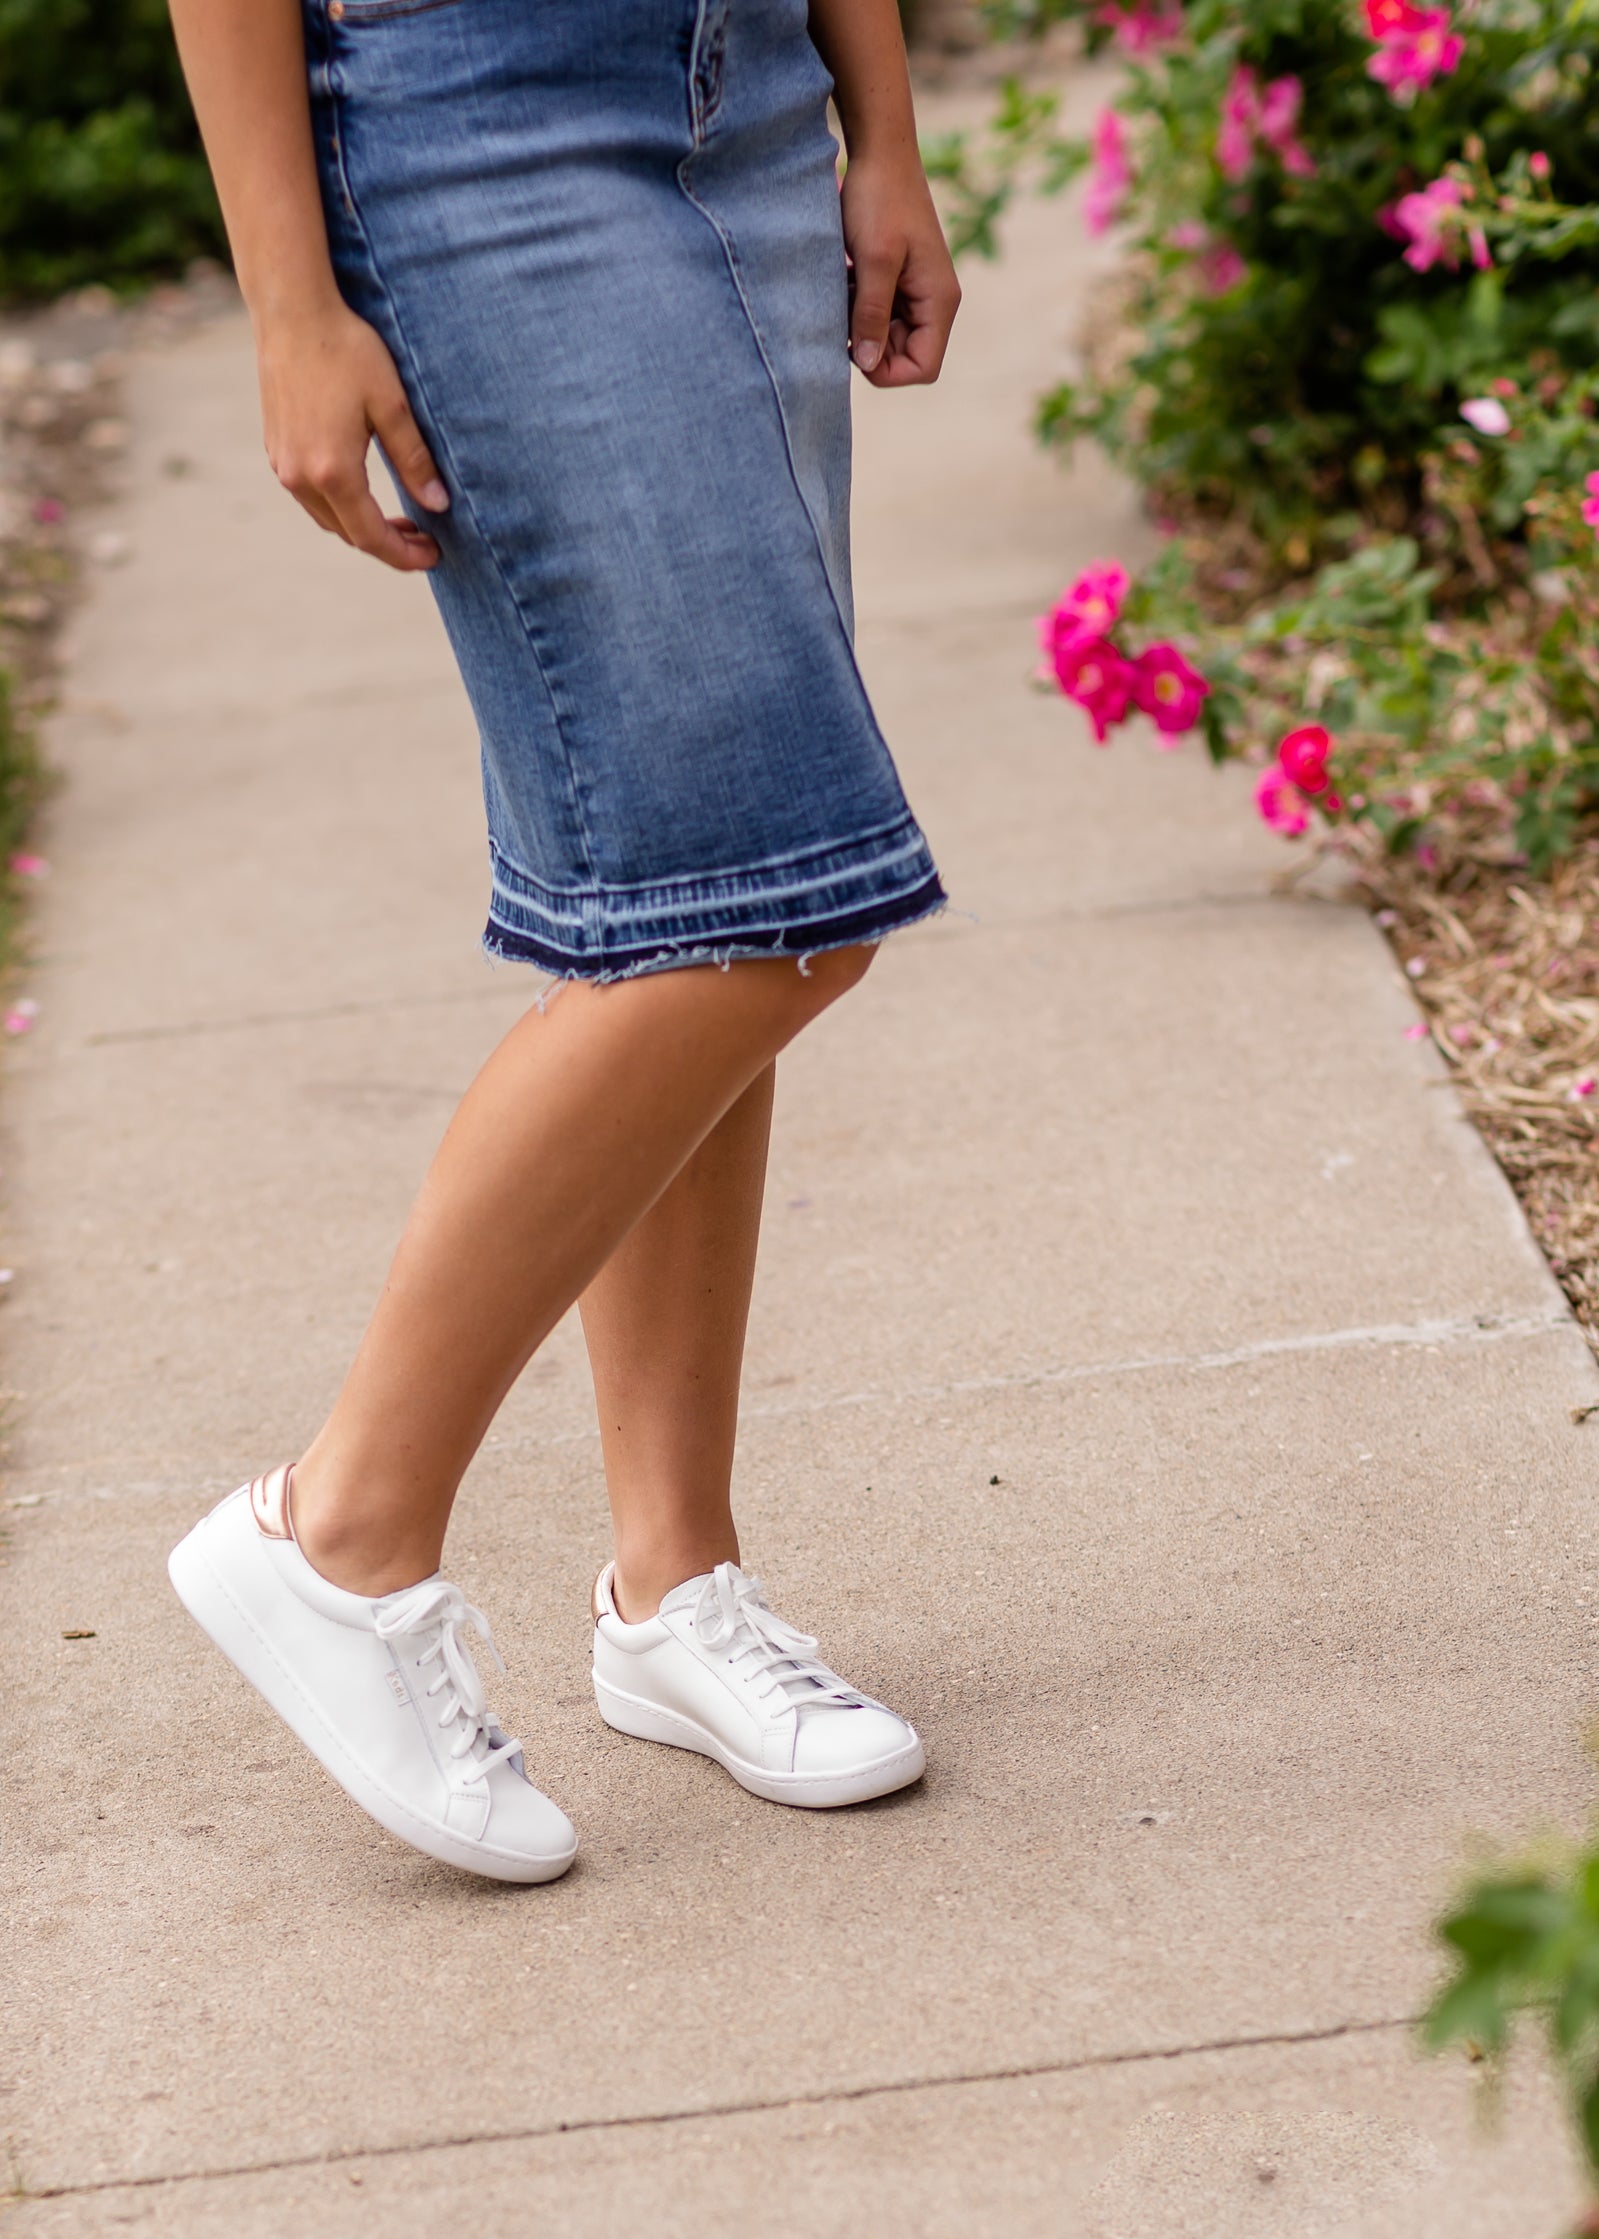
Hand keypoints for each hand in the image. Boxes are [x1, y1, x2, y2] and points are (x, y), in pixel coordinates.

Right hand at [255, 297, 447, 569]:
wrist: (292, 313)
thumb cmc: (346, 351)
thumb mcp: (392, 405)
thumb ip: (414, 460)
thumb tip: (438, 505)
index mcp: (333, 472)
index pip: (372, 537)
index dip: (405, 556)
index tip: (435, 556)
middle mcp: (300, 477)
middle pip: (348, 534)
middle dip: (389, 545)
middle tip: (425, 539)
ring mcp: (282, 464)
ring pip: (328, 518)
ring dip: (363, 527)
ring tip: (400, 522)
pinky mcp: (276, 449)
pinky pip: (311, 496)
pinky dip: (341, 507)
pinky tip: (364, 494)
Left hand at [840, 152, 960, 387]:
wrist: (881, 150)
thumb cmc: (880, 199)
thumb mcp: (873, 260)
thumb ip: (871, 315)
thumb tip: (866, 363)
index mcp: (939, 300)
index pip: (924, 368)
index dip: (888, 370)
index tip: (856, 344)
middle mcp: (933, 301)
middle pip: (904, 355)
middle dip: (870, 343)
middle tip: (844, 310)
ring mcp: (916, 290)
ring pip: (887, 335)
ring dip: (860, 323)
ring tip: (844, 287)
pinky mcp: (898, 278)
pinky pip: (878, 311)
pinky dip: (857, 304)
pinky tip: (846, 277)